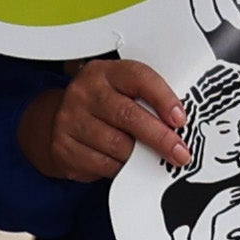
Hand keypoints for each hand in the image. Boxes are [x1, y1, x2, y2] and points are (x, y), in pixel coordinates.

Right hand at [22, 56, 190, 179]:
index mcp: (105, 72)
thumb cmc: (102, 107)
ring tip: (150, 158)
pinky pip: (103, 164)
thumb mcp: (122, 91)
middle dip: (160, 137)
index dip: (163, 98)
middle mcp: (85, 92)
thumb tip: (180, 121)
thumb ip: (146, 99)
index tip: (180, 119)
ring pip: (117, 144)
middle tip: (179, 152)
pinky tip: (125, 163)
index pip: (139, 78)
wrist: (59, 122)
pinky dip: (120, 168)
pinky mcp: (64, 147)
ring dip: (139, 156)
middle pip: (129, 115)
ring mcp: (71, 119)